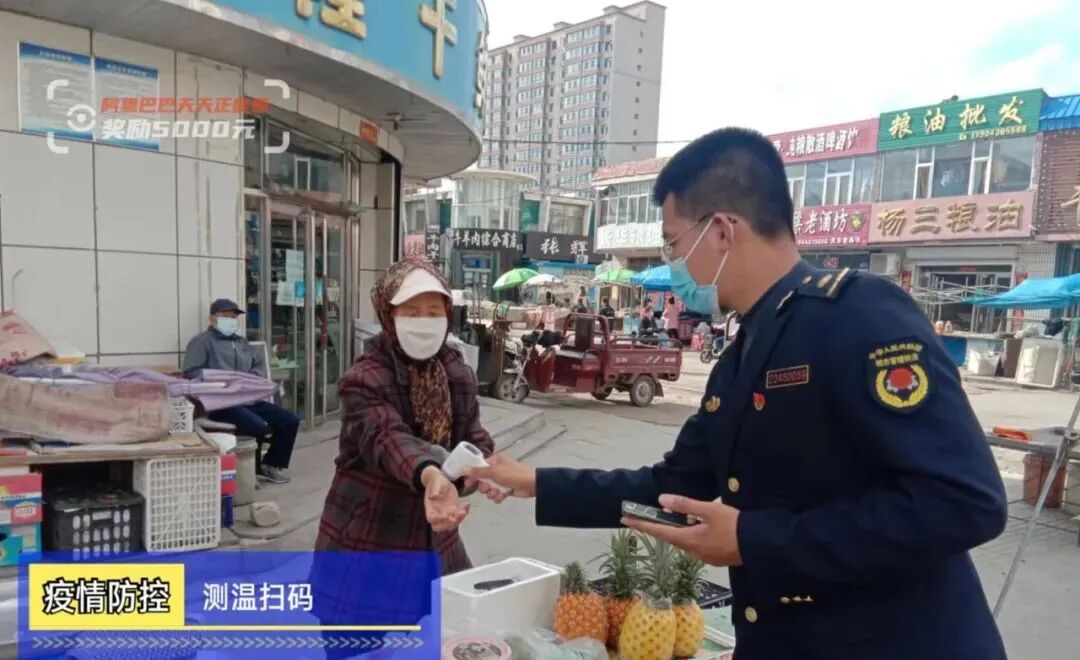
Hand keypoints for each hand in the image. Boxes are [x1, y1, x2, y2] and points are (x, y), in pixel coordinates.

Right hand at [422, 466, 468, 532]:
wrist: (441, 481)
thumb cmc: (436, 481)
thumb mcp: (435, 481)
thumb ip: (434, 488)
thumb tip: (433, 496)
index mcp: (430, 507)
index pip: (431, 518)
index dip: (437, 519)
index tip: (446, 514)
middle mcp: (437, 512)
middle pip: (439, 527)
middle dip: (448, 524)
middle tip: (456, 515)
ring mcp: (446, 513)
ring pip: (450, 524)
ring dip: (458, 520)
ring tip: (464, 511)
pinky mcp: (454, 510)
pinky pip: (459, 516)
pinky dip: (464, 512)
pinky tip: (467, 504)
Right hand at [467, 453, 536, 499]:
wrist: (531, 484)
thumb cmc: (513, 474)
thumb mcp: (494, 471)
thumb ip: (477, 471)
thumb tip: (463, 468)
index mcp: (494, 460)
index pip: (478, 467)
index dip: (473, 475)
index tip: (468, 484)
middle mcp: (497, 469)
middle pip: (482, 480)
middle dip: (484, 487)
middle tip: (488, 488)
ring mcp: (502, 480)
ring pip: (489, 489)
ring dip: (492, 493)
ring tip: (497, 493)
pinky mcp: (506, 489)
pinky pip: (496, 494)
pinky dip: (498, 496)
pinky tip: (503, 496)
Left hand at [621, 494, 742, 566]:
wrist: (759, 545)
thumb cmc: (734, 525)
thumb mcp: (709, 510)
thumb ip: (685, 504)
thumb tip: (662, 499)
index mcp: (688, 540)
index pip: (658, 531)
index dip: (640, 524)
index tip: (624, 519)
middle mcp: (692, 552)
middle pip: (670, 536)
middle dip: (661, 524)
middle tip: (654, 512)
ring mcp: (703, 556)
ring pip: (684, 539)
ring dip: (679, 527)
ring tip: (684, 513)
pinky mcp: (713, 557)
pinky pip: (696, 543)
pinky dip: (692, 533)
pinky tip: (700, 524)